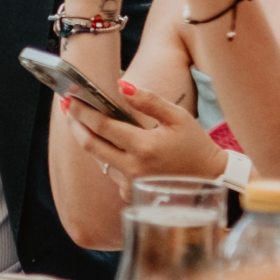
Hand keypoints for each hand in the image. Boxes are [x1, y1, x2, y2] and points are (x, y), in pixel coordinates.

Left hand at [57, 78, 226, 196]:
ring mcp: (131, 184)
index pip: (103, 127)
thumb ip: (149, 101)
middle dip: (76, 125)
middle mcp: (133, 168)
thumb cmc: (196, 146)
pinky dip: (106, 156)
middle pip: (91, 145)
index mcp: (144, 147)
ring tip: (83, 122)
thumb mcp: (178, 117)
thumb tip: (121, 85)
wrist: (211, 179)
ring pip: (99, 159)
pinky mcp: (131, 194)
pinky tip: (107, 143)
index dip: (83, 112)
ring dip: (89, 140)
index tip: (69, 99)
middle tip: (68, 108)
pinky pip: (110, 172)